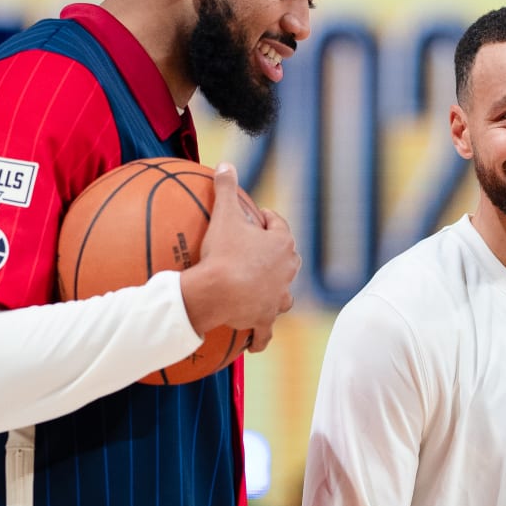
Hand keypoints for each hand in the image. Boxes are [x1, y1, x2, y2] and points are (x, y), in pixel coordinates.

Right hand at [182, 162, 297, 342]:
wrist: (217, 292)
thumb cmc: (224, 252)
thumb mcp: (225, 215)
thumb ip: (227, 188)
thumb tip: (225, 163)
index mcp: (282, 245)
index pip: (279, 226)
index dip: (268, 220)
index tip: (257, 217)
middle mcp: (287, 273)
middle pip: (288, 259)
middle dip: (278, 255)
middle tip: (260, 251)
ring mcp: (277, 298)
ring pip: (284, 295)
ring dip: (277, 292)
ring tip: (266, 291)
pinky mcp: (265, 320)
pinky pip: (266, 331)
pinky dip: (261, 336)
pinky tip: (256, 342)